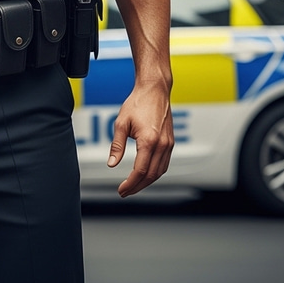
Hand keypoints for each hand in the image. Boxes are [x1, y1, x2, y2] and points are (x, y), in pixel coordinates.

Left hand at [107, 82, 173, 197]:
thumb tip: (111, 164)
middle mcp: (162, 145)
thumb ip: (117, 145)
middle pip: (151, 175)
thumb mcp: (121, 123)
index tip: (121, 190)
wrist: (154, 90)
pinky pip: (164, 164)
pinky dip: (155, 173)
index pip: (140, 170)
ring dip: (147, 182)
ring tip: (133, 186)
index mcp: (149, 141)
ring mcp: (169, 144)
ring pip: (160, 172)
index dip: (130, 183)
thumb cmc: (137, 104)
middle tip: (124, 192)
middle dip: (137, 187)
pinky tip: (145, 174)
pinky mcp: (171, 142)